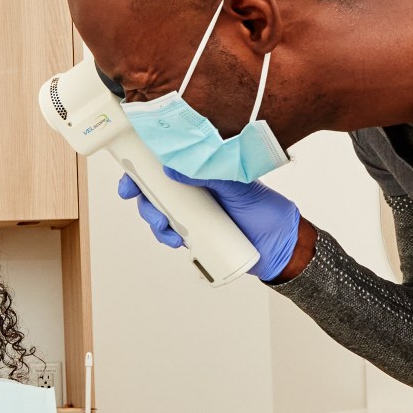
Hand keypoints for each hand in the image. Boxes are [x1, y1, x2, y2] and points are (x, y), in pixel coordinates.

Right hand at [117, 167, 302, 280]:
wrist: (283, 246)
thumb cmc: (266, 210)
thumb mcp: (238, 185)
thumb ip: (210, 173)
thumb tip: (173, 167)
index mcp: (202, 173)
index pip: (167, 166)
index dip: (142, 168)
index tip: (129, 175)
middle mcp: (194, 193)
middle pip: (155, 191)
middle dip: (141, 197)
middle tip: (139, 200)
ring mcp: (194, 216)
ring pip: (160, 215)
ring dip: (153, 220)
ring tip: (164, 227)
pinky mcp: (196, 238)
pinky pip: (172, 236)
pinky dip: (167, 238)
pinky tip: (175, 241)